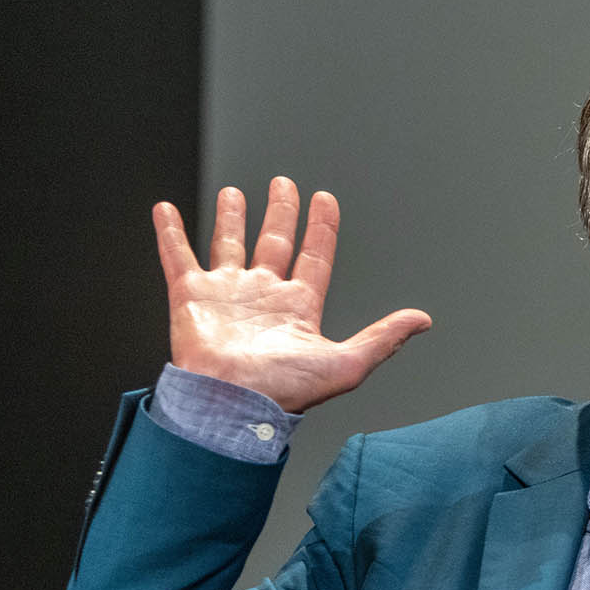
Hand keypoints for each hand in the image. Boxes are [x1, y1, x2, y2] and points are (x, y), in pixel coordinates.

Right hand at [152, 178, 430, 412]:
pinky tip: (165, 210)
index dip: (322, 228)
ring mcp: (226, 294)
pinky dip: (170, 233)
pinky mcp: (190, 296)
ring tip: (234, 192)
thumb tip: (423, 320)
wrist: (231, 405)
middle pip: (275, 242)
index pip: (314, 257)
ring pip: (229, 244)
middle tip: (284, 185)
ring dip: (231, 217)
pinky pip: (178, 256)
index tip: (325, 200)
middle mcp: (262, 296)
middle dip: (281, 212)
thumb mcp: (347, 363)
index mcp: (297, 308)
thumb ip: (384, 337)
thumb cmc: (284, 392)